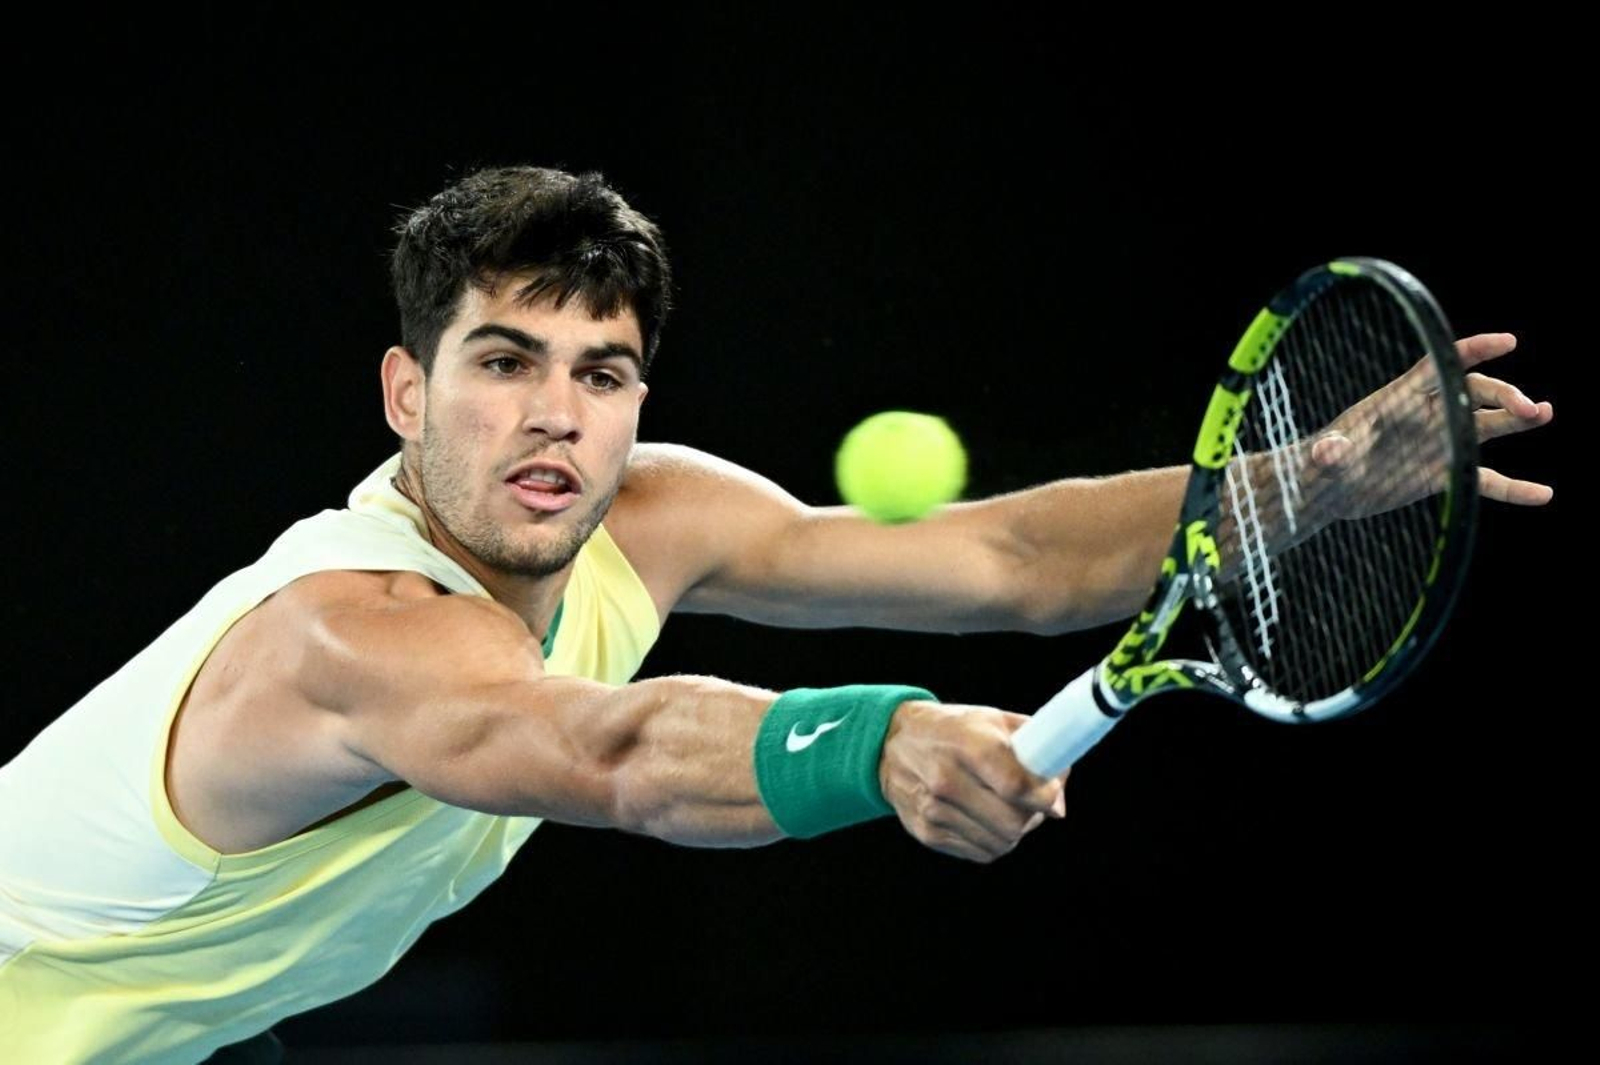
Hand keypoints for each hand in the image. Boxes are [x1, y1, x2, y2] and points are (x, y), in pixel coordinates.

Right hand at [878, 700, 1066, 862]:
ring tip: (1008, 810)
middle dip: (1032, 816)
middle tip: (1032, 804)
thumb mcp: (993, 721)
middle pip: (1012, 821)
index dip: (1044, 796)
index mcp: (967, 745)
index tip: (1050, 794)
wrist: (891, 743)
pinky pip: (980, 852)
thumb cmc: (953, 729)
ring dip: (1014, 831)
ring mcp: (933, 810)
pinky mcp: (926, 832)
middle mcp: (946, 779)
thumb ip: (1036, 750)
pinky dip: (993, 841)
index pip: (1015, 785)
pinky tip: (987, 820)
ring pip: (1000, 842)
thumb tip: (1058, 803)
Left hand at [1308, 332, 1553, 519]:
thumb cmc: (1321, 464)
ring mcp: (1438, 443)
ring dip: (1517, 419)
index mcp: (1400, 397)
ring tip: (1545, 413)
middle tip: (1532, 410)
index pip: (1442, 364)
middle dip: (1505, 396)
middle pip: (1475, 392)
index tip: (1507, 342)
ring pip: (1487, 425)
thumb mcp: (1326, 456)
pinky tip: (1543, 495)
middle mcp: (1427, 414)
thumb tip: (1327, 452)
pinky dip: (1512, 488)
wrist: (1326, 491)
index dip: (1474, 350)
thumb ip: (1332, 451)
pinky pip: (1484, 479)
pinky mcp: (1441, 474)